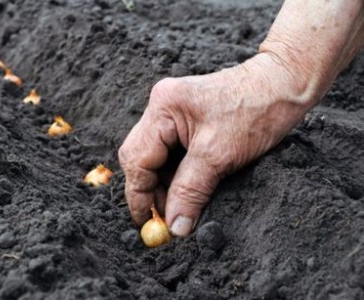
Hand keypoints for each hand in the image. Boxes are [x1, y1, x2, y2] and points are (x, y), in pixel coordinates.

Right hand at [119, 53, 313, 235]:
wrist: (283, 84)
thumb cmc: (256, 110)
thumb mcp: (219, 155)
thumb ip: (190, 191)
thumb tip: (175, 226)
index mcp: (163, 108)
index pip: (136, 158)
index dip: (139, 194)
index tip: (146, 222)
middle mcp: (162, 106)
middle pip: (140, 156)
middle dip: (150, 190)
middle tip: (164, 218)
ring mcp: (172, 112)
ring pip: (155, 157)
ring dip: (164, 184)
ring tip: (178, 207)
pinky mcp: (185, 119)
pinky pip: (171, 151)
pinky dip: (176, 173)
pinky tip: (186, 189)